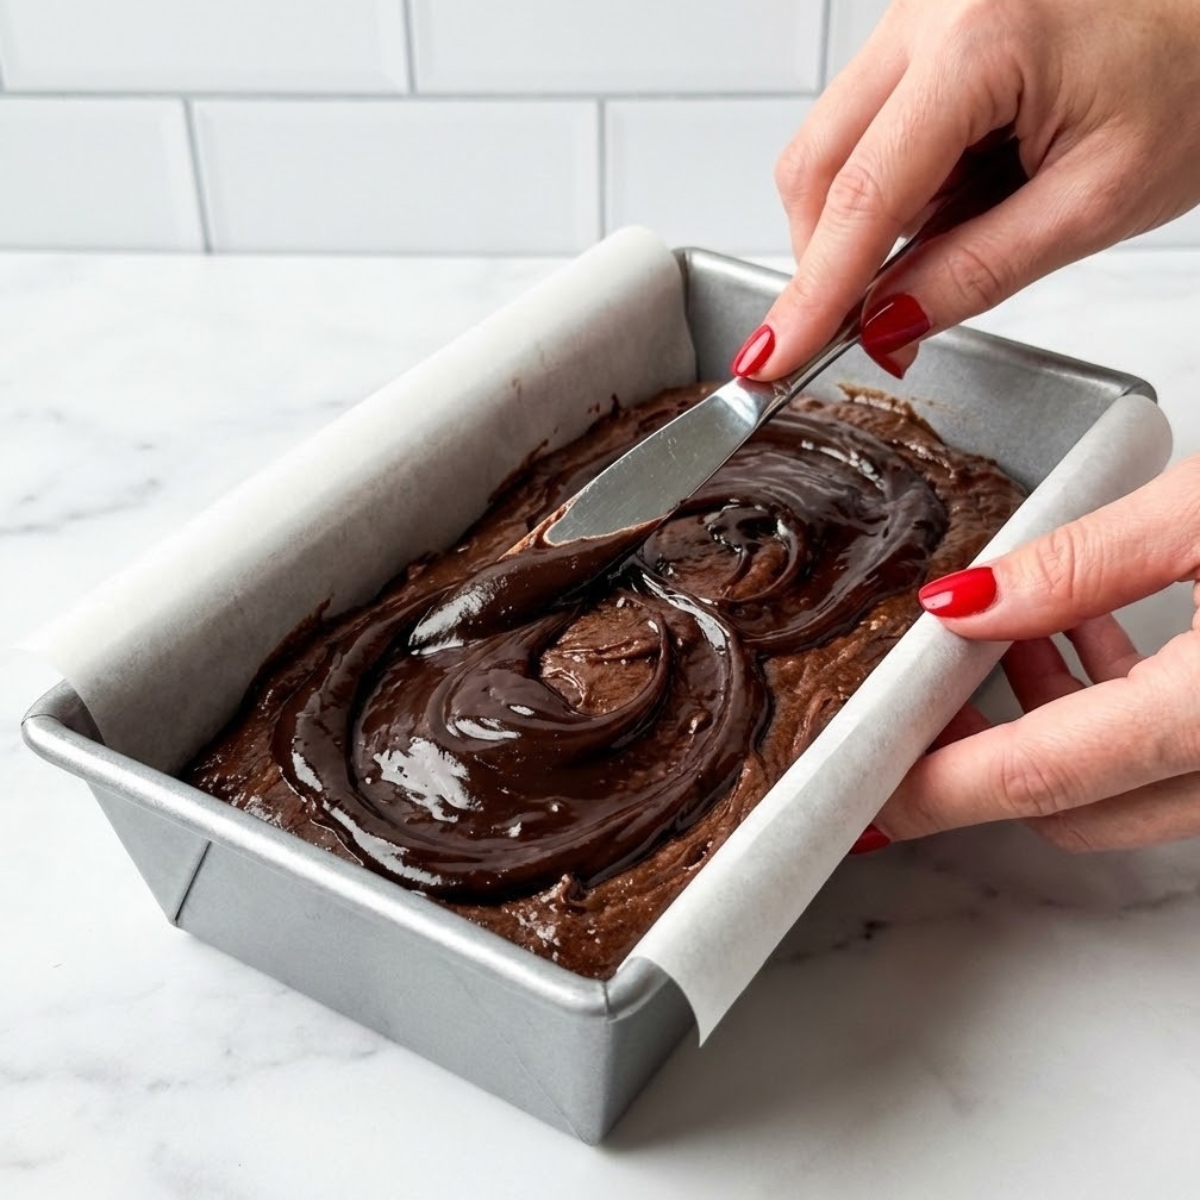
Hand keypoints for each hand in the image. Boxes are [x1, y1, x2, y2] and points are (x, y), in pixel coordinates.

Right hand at [732, 0, 1199, 380]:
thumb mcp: (1097, 202)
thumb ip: (976, 272)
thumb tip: (884, 325)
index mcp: (980, 38)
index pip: (860, 196)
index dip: (812, 292)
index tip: (773, 356)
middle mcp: (932, 7)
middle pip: (816, 162)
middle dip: (827, 257)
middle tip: (862, 324)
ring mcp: (923, 10)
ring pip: (833, 143)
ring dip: (866, 218)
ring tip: (961, 230)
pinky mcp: (928, 24)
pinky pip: (869, 121)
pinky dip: (893, 182)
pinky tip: (959, 190)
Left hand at [875, 454, 1199, 851]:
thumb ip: (1080, 563)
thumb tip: (965, 603)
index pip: (1034, 777)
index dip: (931, 790)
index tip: (863, 789)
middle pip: (1069, 806)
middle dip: (978, 755)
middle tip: (926, 690)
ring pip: (1116, 789)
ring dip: (1045, 724)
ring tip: (1010, 631)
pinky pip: (1168, 762)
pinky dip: (1110, 712)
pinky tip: (1091, 629)